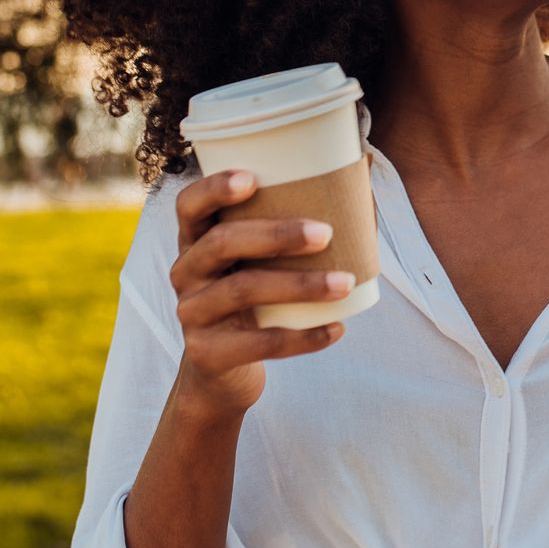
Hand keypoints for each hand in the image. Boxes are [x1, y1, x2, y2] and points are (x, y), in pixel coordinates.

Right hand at [167, 170, 353, 424]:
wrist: (223, 370)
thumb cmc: (256, 297)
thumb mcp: (257, 261)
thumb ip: (290, 223)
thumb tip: (362, 177)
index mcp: (196, 240)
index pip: (189, 205)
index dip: (214, 188)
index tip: (252, 179)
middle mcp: (186, 272)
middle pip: (221, 243)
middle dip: (276, 235)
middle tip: (326, 233)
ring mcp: (192, 313)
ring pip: (241, 290)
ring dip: (299, 285)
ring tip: (345, 283)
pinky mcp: (206, 353)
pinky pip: (257, 344)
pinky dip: (303, 337)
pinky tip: (337, 328)